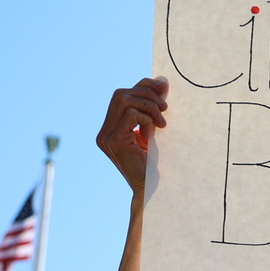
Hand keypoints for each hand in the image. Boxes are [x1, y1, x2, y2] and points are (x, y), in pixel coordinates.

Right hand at [96, 77, 168, 192]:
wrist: (150, 188)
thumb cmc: (153, 162)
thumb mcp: (151, 130)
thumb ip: (150, 109)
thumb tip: (162, 82)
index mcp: (109, 128)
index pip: (122, 95)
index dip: (142, 86)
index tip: (163, 88)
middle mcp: (103, 131)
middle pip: (122, 93)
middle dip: (147, 94)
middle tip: (165, 107)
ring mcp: (106, 136)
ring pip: (126, 100)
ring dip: (150, 106)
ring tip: (163, 122)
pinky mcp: (114, 140)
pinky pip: (131, 114)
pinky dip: (147, 118)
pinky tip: (155, 132)